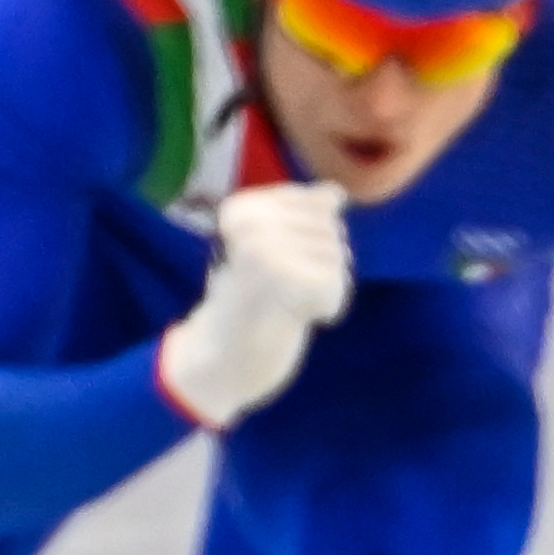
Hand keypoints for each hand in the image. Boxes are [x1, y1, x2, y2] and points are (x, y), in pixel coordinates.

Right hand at [158, 183, 352, 429]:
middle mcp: (250, 222)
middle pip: (331, 227)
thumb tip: (336, 193)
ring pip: (337, 255)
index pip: (319, 202)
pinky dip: (327, 309)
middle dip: (323, 263)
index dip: (315, 239)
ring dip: (324, 287)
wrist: (217, 361)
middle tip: (286, 292)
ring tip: (289, 304)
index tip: (281, 265)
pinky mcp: (284, 282)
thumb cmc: (245, 304)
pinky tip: (299, 318)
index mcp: (241, 208)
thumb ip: (303, 216)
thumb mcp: (268, 250)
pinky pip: (336, 285)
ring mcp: (264, 251)